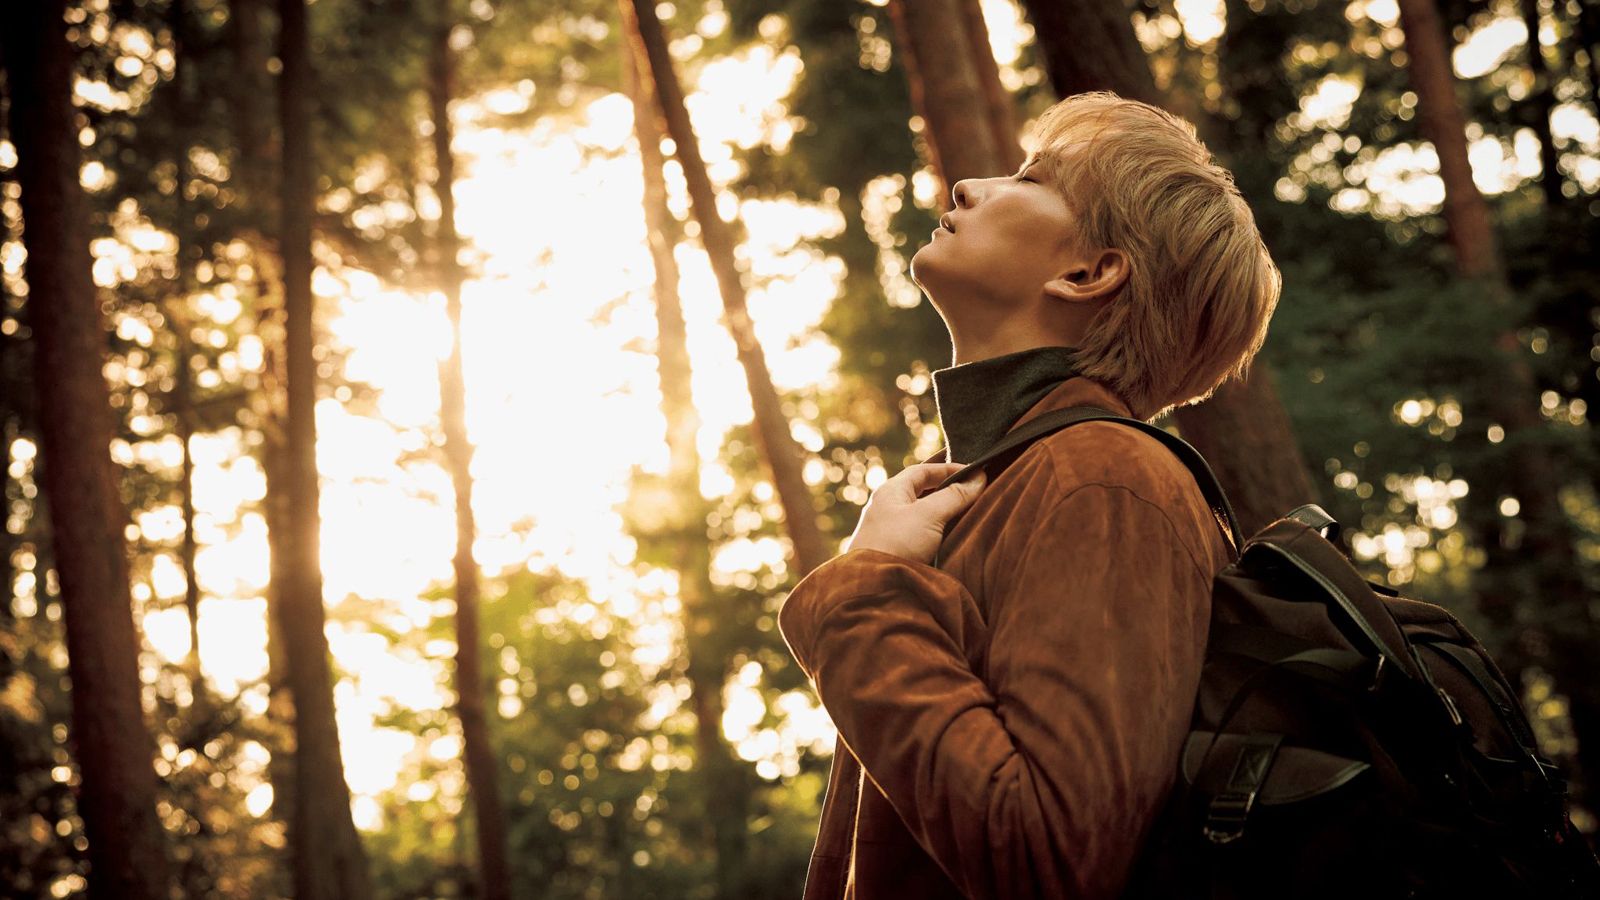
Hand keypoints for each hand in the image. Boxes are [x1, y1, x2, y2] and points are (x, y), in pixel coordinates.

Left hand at [845, 463, 987, 564]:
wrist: (872, 587)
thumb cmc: (896, 544)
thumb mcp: (929, 515)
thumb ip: (954, 496)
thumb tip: (978, 479)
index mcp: (891, 491)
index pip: (923, 471)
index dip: (950, 469)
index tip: (976, 473)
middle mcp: (887, 507)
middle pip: (921, 491)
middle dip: (947, 489)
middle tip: (972, 491)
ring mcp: (888, 530)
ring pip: (920, 513)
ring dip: (942, 511)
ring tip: (967, 512)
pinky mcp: (893, 551)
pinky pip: (919, 533)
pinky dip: (936, 530)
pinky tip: (949, 537)